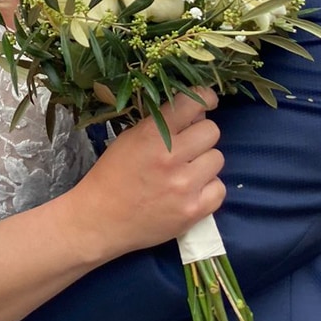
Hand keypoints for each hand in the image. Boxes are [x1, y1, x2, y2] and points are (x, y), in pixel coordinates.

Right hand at [69, 91, 224, 263]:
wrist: (100, 220)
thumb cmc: (112, 176)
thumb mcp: (130, 139)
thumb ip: (161, 124)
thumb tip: (197, 113)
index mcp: (152, 135)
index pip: (192, 103)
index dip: (203, 99)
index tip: (206, 103)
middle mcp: (171, 157)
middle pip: (212, 132)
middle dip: (200, 137)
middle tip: (186, 148)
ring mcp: (185, 186)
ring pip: (217, 159)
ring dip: (204, 164)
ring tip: (185, 173)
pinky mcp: (194, 210)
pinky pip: (219, 188)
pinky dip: (208, 189)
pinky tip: (190, 192)